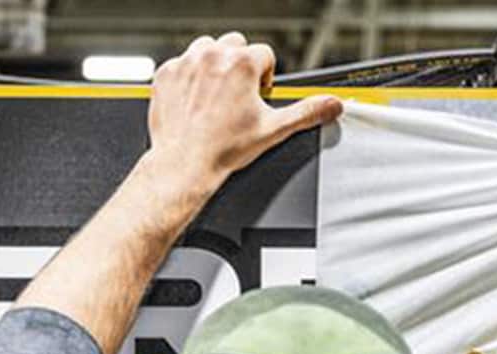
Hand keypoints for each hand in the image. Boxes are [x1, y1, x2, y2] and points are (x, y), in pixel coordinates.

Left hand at [147, 32, 341, 193]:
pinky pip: (182, 63)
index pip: (264, 54)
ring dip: (214, 65)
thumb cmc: (222, 149)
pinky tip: (195, 100)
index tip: (258, 95)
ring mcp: (186, 63)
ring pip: (207, 49)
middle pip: (236, 45)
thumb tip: (330, 105)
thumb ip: (306, 112)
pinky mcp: (166, 73)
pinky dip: (189, 77)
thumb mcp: (273, 130)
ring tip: (217, 95)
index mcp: (241, 64)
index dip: (265, 77)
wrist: (184, 164)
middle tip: (238, 96)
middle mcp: (212, 57)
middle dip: (240, 67)